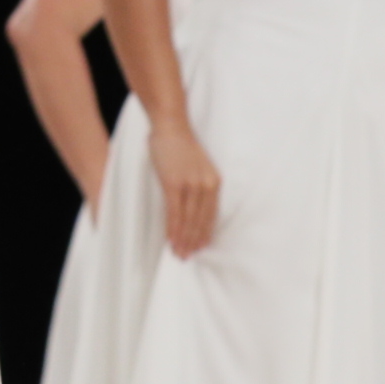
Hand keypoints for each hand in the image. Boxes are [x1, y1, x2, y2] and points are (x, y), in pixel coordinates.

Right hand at [149, 119, 224, 259]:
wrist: (171, 126)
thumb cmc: (181, 145)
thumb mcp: (197, 167)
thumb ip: (198, 186)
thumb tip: (191, 208)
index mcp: (214, 182)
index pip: (211, 215)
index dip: (205, 233)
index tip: (200, 248)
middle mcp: (206, 186)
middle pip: (200, 221)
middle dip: (193, 241)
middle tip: (187, 257)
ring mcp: (191, 185)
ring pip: (188, 220)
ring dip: (183, 239)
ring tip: (178, 253)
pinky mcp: (174, 184)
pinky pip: (174, 212)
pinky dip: (172, 228)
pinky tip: (170, 239)